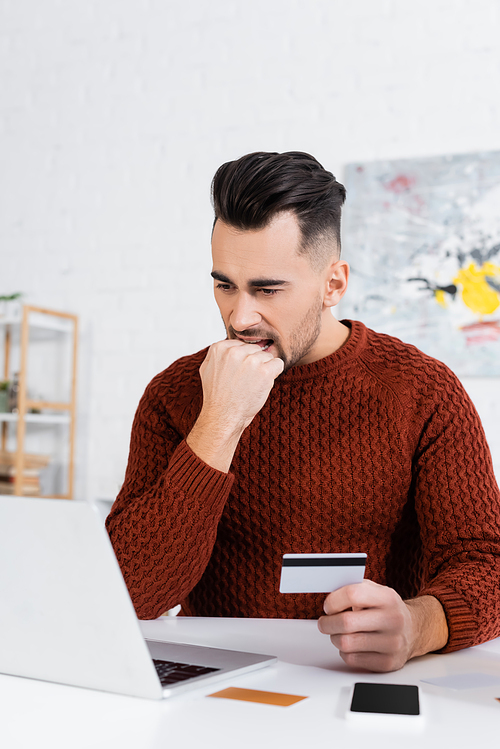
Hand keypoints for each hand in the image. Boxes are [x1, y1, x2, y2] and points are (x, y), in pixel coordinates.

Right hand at [187, 339, 283, 471]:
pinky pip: (278, 363)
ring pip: (267, 356)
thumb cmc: (217, 397)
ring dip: (264, 369)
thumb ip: (219, 354)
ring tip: (252, 384)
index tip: (238, 373)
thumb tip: (230, 345)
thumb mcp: (207, 369)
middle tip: (245, 380)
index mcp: (219, 347)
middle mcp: (234, 351)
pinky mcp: (264, 371)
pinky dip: (274, 374)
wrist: (223, 416)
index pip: (242, 344)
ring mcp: (250, 360)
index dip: (243, 360)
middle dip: (254, 363)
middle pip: (256, 349)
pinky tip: (262, 385)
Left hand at [317, 580, 447, 671]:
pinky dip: (345, 653)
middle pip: (346, 622)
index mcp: (388, 598)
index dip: (333, 601)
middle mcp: (393, 620)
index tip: (328, 606)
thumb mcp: (375, 591)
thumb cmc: (387, 609)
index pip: (352, 595)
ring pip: (346, 644)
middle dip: (328, 623)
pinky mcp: (388, 663)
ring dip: (335, 638)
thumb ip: (354, 588)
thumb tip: (328, 595)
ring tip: (339, 633)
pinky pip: (352, 660)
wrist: (413, 630)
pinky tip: (352, 646)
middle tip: (325, 622)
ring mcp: (392, 643)